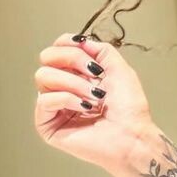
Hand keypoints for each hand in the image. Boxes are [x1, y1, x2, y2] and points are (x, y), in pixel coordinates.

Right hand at [34, 33, 154, 172]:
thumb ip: (101, 50)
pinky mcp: (47, 123)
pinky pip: (45, 99)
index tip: (88, 51)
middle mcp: (63, 87)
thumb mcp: (120, 69)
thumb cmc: (130, 109)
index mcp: (78, 74)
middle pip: (47, 57)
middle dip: (72, 60)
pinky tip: (85, 108)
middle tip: (95, 74)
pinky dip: (68, 99)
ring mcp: (54, 105)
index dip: (68, 44)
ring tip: (95, 97)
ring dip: (74, 83)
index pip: (58, 48)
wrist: (133, 136)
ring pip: (43, 76)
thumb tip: (80, 40)